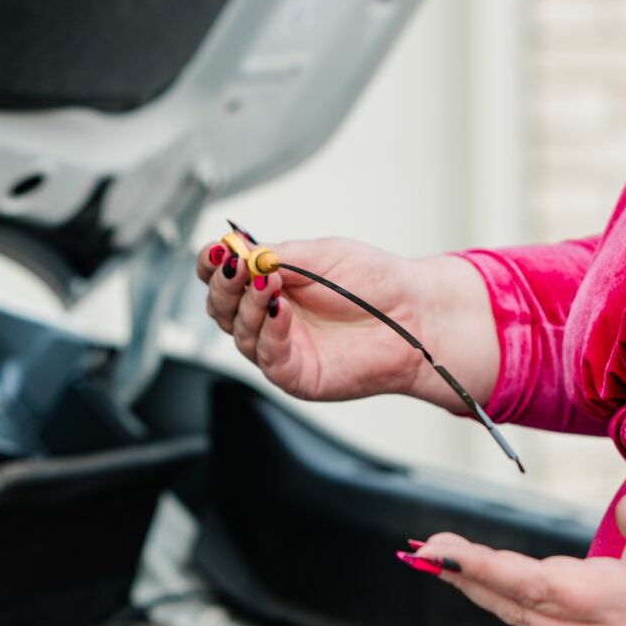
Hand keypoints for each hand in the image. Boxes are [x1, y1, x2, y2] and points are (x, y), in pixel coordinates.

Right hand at [196, 236, 497, 411]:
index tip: (215, 250)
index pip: (222, 278)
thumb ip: (277, 254)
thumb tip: (237, 250)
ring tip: (268, 280)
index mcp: (270, 284)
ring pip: (239, 331)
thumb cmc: (374, 282)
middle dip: (223, 284)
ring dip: (248, 303)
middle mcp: (269, 318)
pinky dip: (270, 330)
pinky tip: (280, 310)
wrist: (414, 313)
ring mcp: (280, 348)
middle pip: (221, 307)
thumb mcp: (320, 254)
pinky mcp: (297, 375)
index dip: (211, 265)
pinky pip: (270, 356)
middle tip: (237, 265)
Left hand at [410, 492, 625, 625]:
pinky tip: (480, 584)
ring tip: (433, 563)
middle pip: (524, 609)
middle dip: (468, 579)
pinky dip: (507, 603)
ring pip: (530, 622)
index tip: (446, 552)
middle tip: (418, 552)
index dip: (490, 570)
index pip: (545, 587)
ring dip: (479, 592)